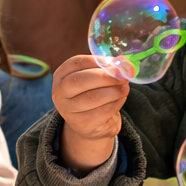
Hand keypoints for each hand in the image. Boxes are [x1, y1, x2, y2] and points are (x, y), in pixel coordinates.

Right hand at [52, 54, 128, 172]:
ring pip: (93, 97)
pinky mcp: (82, 124)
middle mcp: (60, 93)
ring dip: (113, 91)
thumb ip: (102, 69)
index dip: (97, 61)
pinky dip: (116, 103)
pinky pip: (102, 111)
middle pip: (80, 80)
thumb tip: (120, 64)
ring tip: (125, 87)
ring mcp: (68, 111)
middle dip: (104, 77)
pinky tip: (121, 99)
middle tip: (122, 75)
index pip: (76, 63)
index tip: (114, 62)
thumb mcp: (92, 79)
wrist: (90, 124)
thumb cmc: (92, 94)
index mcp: (61, 76)